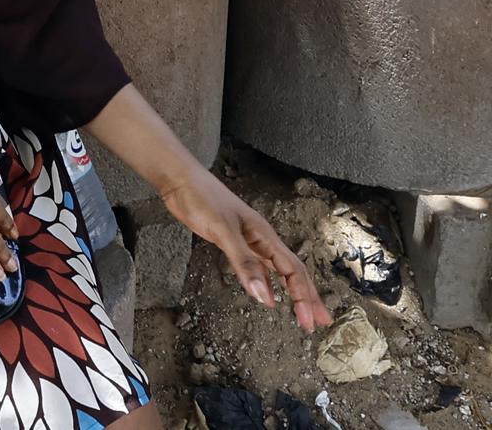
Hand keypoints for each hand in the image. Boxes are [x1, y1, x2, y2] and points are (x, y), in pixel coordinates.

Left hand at [161, 169, 331, 331]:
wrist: (181, 179)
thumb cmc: (202, 199)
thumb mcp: (224, 231)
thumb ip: (243, 263)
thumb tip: (264, 297)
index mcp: (265, 236)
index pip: (293, 270)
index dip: (304, 296)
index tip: (311, 321)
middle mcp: (262, 239)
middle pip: (292, 271)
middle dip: (307, 296)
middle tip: (320, 321)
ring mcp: (248, 240)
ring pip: (277, 270)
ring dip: (290, 291)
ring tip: (302, 311)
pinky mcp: (233, 242)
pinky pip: (257, 267)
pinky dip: (265, 283)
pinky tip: (266, 295)